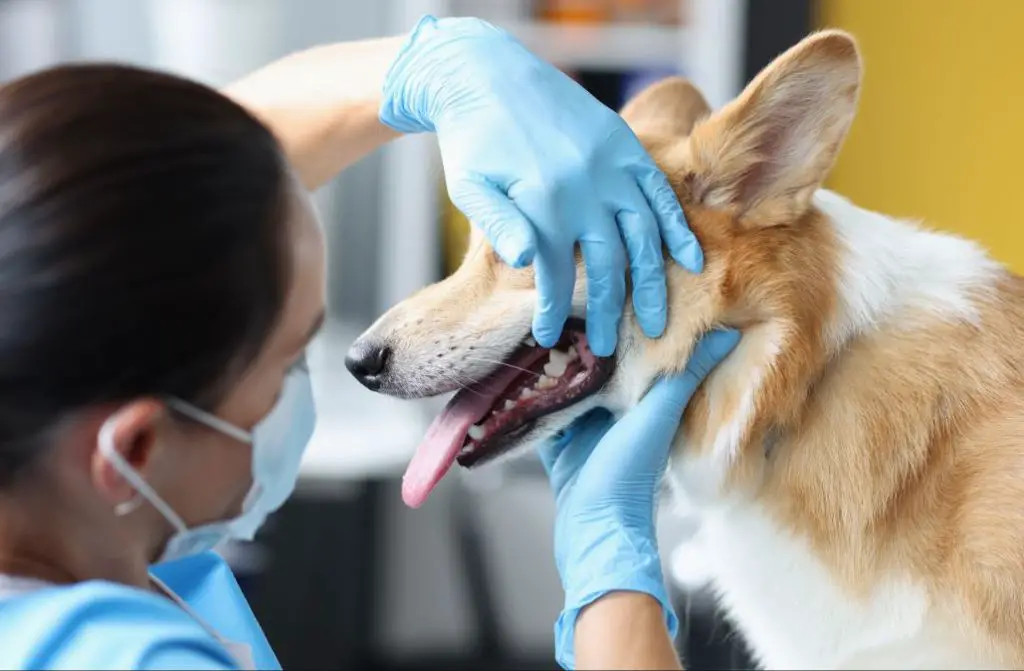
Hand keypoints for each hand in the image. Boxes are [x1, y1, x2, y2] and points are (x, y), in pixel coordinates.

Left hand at [379, 15, 702, 356]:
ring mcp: (611, 165)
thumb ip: (499, 224)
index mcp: (542, 200)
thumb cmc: (472, 140)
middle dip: (607, 312)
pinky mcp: (627, 147)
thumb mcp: (469, 185)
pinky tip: (691, 262)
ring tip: (655, 324)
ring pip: (642, 236)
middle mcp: (584, 185)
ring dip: (651, 283)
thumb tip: (525, 263)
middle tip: (611, 351)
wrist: (488, 75)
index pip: (553, 273)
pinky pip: (660, 194)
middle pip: (606, 264)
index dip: (551, 310)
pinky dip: (678, 229)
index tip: (547, 338)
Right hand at [538, 328, 739, 668]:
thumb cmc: (629, 474)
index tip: (610, 291)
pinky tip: (519, 368)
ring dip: (554, 362)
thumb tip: (730, 333)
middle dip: (582, 339)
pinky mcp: (554, 441)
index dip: (623, 324)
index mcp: (642, 400)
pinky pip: (540, 408)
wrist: (592, 528)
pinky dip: (532, 392)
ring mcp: (581, 425)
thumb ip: (687, 375)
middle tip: (564, 303)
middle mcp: (613, 410)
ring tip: (539, 326)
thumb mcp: (659, 416)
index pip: (633, 351)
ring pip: (564, 382)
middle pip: (595, 364)